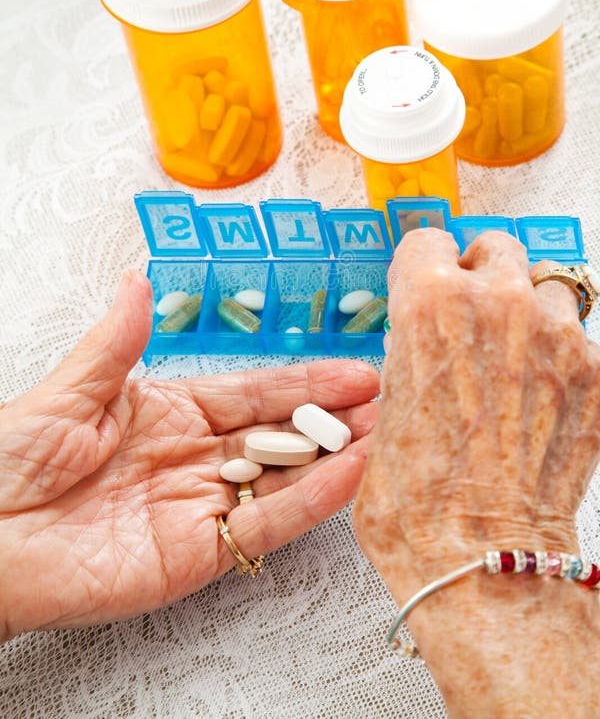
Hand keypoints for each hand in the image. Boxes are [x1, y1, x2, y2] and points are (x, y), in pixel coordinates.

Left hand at [0, 271, 378, 640]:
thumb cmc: (9, 461)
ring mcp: (199, 506)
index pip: (255, 392)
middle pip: (280, 434)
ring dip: (335, 459)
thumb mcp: (69, 391)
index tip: (357, 369)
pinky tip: (348, 477)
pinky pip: (264, 524)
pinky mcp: (198, 554)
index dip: (307, 380)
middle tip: (388, 403)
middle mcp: (194, 457)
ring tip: (386, 435)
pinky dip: (309, 502)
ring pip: (283, 478)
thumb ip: (118, 344)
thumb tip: (141, 282)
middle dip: (336, 417)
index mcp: (168, 411)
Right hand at [354, 227, 599, 601]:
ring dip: (531, 314)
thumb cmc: (419, 499)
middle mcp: (495, 304)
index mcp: (428, 303)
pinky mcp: (596, 373)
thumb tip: (425, 342)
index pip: (428, 240)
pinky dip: (563, 359)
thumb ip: (410, 354)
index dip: (424, 267)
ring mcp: (554, 335)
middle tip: (475, 320)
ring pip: (548, 289)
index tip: (429, 284)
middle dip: (483, 277)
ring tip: (517, 361)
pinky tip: (544, 400)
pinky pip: (582, 340)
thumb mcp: (385, 407)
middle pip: (497, 249)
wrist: (480, 556)